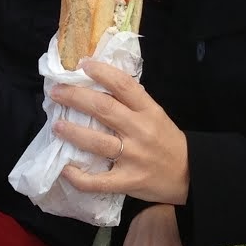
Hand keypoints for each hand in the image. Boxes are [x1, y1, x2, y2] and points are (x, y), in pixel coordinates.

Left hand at [50, 59, 189, 205]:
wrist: (190, 175)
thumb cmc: (167, 141)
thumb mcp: (155, 114)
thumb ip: (132, 103)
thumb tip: (99, 86)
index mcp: (148, 111)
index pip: (123, 85)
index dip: (101, 72)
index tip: (82, 64)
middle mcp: (140, 131)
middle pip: (103, 109)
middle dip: (75, 97)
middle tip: (56, 92)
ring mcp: (133, 157)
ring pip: (97, 142)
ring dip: (73, 132)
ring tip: (56, 125)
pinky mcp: (128, 181)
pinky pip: (98, 181)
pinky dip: (79, 177)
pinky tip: (65, 169)